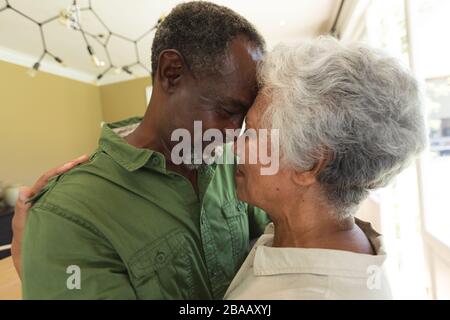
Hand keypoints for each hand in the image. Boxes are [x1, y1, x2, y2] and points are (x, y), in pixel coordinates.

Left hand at [11, 155, 88, 277]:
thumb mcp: (23, 229)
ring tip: (92, 167)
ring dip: (78, 176)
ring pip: (67, 186)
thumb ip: (22, 211)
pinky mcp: (66, 212)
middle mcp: (47, 200)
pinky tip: (92, 186)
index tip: (73, 164)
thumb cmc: (28, 247)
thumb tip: (25, 189)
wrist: (38, 263)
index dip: (60, 170)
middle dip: (72, 167)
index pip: (47, 180)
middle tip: (87, 158)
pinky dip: (82, 189)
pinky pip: (74, 198)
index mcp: (36, 200)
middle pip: (59, 178)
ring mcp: (57, 205)